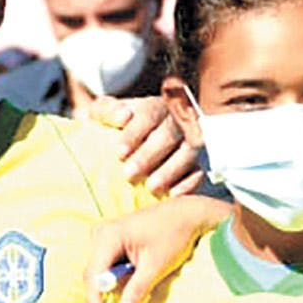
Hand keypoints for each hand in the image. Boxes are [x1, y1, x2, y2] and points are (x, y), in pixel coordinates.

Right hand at [84, 193, 228, 302]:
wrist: (187, 213)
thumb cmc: (174, 235)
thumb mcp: (156, 266)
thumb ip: (137, 289)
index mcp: (109, 236)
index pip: (93, 273)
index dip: (94, 298)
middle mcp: (101, 232)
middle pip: (93, 271)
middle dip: (103, 292)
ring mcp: (105, 233)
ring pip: (99, 268)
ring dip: (112, 283)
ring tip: (135, 286)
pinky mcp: (112, 237)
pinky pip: (106, 262)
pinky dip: (117, 274)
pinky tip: (134, 275)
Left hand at [88, 95, 202, 196]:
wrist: (128, 146)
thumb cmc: (113, 130)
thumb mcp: (104, 115)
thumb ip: (105, 110)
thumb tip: (122, 116)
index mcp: (154, 107)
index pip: (149, 114)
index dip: (135, 133)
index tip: (119, 153)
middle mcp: (176, 122)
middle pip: (170, 133)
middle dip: (150, 154)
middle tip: (129, 174)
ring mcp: (189, 143)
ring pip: (188, 152)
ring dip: (171, 170)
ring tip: (151, 188)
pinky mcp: (196, 165)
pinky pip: (199, 172)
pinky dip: (189, 183)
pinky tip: (174, 195)